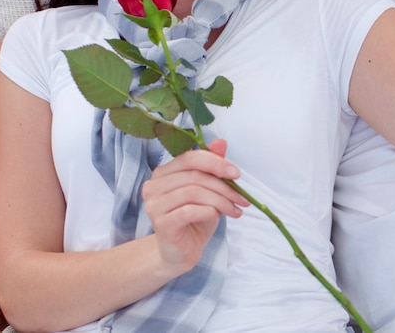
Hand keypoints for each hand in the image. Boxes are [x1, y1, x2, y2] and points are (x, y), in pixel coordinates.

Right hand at [142, 139, 248, 273]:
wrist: (180, 252)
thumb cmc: (194, 218)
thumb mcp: (207, 190)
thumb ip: (212, 166)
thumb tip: (221, 142)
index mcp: (164, 172)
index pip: (190, 158)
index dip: (215, 163)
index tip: (236, 174)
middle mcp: (153, 186)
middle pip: (194, 176)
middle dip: (223, 186)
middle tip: (241, 198)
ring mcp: (154, 205)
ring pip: (193, 192)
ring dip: (220, 200)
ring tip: (234, 209)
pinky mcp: (160, 223)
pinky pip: (189, 211)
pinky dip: (209, 211)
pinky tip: (218, 217)